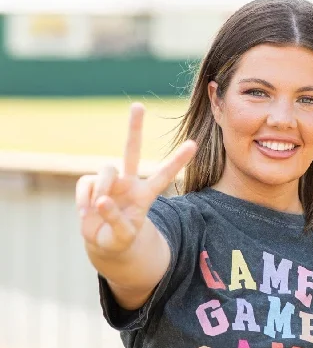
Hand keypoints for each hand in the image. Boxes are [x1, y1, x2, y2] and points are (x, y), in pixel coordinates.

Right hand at [75, 102, 196, 255]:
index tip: (194, 143)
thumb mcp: (123, 236)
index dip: (177, 160)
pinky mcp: (90, 184)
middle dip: (134, 128)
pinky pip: (86, 184)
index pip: (163, 175)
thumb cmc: (119, 238)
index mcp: (144, 195)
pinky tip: (86, 213)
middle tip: (138, 106)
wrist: (102, 241)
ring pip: (106, 169)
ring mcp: (109, 182)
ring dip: (102, 189)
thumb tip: (102, 200)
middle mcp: (128, 183)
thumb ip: (116, 220)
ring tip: (99, 208)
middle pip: (131, 150)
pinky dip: (84, 200)